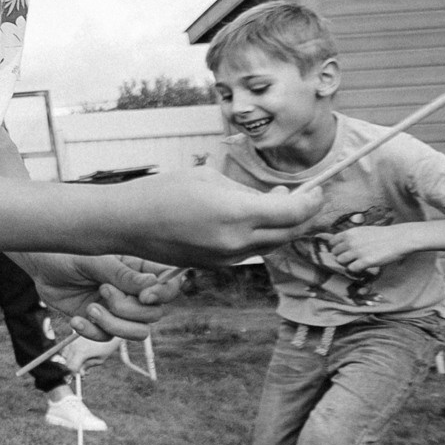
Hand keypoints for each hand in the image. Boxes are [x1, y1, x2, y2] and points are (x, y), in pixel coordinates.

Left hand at [18, 252, 186, 341]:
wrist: (40, 264)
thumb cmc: (68, 253)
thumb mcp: (95, 260)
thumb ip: (123, 273)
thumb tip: (152, 284)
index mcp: (139, 269)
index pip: (168, 286)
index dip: (163, 294)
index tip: (144, 296)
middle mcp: (133, 291)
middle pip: (154, 314)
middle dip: (129, 309)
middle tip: (103, 290)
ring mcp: (117, 309)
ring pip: (137, 332)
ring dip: (114, 325)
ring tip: (90, 309)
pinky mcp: (99, 322)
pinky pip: (108, 338)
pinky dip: (92, 332)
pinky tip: (76, 320)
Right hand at [104, 168, 325, 265]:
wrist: (126, 223)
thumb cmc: (162, 191)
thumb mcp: (209, 179)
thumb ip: (246, 192)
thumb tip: (273, 200)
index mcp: (236, 214)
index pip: (294, 213)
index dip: (312, 201)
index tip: (317, 190)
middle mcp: (236, 241)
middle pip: (289, 233)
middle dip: (302, 215)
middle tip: (305, 197)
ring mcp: (225, 258)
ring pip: (270, 245)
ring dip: (280, 227)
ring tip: (273, 205)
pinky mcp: (214, 265)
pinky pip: (248, 251)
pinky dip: (257, 236)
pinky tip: (246, 220)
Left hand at [324, 223, 411, 274]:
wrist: (399, 238)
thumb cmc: (382, 235)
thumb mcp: (363, 231)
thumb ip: (351, 237)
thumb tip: (340, 242)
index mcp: (350, 233)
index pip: (332, 242)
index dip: (336, 248)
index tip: (343, 251)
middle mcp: (351, 242)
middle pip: (335, 253)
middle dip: (342, 256)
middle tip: (351, 259)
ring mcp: (358, 252)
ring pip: (341, 261)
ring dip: (347, 264)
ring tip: (356, 263)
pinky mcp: (366, 261)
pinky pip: (352, 269)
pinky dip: (355, 270)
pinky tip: (362, 267)